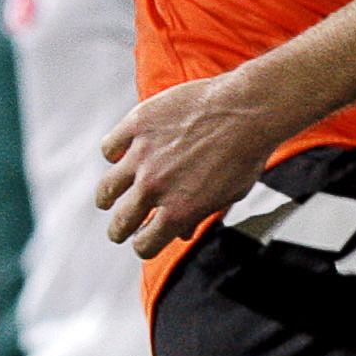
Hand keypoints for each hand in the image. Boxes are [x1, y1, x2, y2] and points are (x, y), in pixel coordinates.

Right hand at [98, 68, 290, 258]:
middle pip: (121, 222)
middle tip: (119, 229)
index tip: (144, 241)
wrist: (247, 110)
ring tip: (109, 197)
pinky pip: (110, 147)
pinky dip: (114, 153)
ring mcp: (142, 155)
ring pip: (107, 189)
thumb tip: (182, 233)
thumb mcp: (228, 195)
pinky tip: (123, 154)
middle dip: (119, 231)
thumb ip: (199, 215)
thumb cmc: (245, 153)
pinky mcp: (137, 125)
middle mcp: (155, 187)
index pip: (144, 245)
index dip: (144, 246)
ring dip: (108, 198)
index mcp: (178, 211)